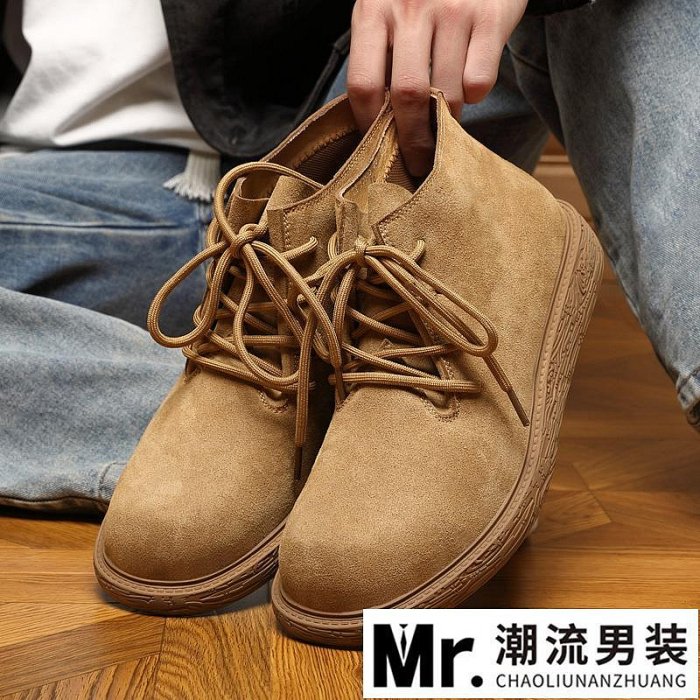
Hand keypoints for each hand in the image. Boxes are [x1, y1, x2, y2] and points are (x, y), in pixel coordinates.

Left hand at [348, 0, 527, 175]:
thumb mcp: (386, 10)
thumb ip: (377, 57)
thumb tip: (373, 125)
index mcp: (373, 10)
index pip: (362, 85)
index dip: (369, 127)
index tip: (377, 150)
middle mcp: (411, 6)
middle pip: (407, 97)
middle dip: (412, 140)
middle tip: (418, 163)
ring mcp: (454, 10)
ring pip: (447, 93)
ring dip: (446, 121)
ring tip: (444, 126)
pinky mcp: (491, 16)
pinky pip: (479, 81)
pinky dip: (475, 95)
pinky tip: (469, 86)